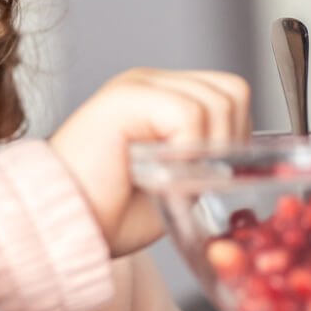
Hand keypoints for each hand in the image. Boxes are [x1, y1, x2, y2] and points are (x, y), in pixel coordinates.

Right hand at [49, 68, 250, 256]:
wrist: (61, 227)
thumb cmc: (106, 216)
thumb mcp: (174, 186)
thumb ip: (206, 163)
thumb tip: (249, 162)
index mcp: (161, 98)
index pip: (230, 94)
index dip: (236, 137)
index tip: (213, 176)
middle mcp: (150, 83)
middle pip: (231, 92)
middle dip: (230, 142)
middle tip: (196, 180)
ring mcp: (136, 86)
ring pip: (217, 102)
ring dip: (209, 150)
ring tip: (176, 178)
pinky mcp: (124, 98)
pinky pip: (188, 115)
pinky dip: (189, 150)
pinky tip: (162, 173)